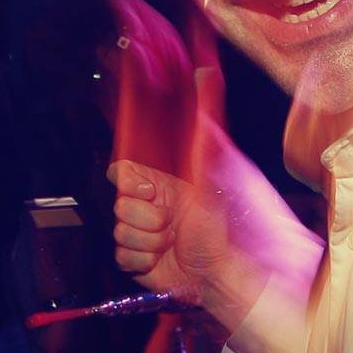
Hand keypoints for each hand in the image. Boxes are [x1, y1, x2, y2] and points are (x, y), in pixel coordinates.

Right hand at [107, 112, 290, 327]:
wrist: (229, 279)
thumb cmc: (233, 228)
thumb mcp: (218, 167)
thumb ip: (207, 123)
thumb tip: (207, 74)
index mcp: (170, 179)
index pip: (129, 165)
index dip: (132, 176)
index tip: (149, 187)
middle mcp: (157, 204)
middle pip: (120, 198)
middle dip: (144, 212)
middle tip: (170, 220)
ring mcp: (148, 232)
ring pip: (120, 227)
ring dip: (147, 238)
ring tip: (172, 242)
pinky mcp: (141, 259)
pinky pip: (122, 254)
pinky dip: (142, 260)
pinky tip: (163, 259)